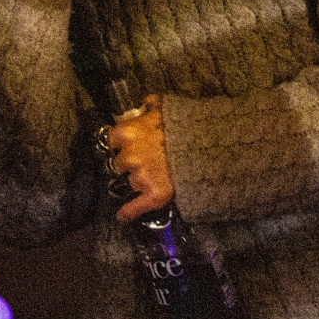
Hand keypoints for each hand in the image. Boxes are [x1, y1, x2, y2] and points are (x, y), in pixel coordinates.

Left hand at [105, 95, 175, 220]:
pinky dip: (128, 212)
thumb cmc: (185, 125)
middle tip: (142, 160)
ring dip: (134, 181)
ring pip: (127, 182)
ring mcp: (140, 176)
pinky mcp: (153, 195)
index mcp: (127, 132)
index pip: (110, 140)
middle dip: (127, 162)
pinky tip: (122, 216)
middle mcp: (129, 155)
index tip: (122, 145)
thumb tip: (145, 102)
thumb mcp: (165, 108)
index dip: (118, 144)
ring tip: (149, 177)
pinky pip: (133, 208)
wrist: (208, 148)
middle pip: (117, 163)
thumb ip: (150, 104)